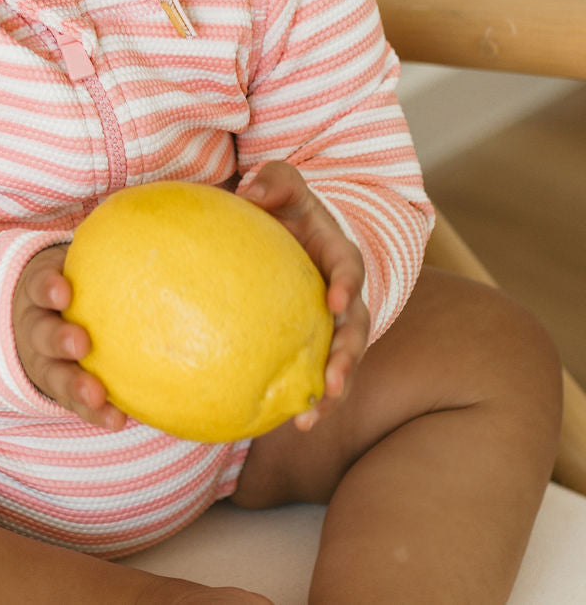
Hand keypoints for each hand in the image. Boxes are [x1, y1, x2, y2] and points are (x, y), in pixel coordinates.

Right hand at [12, 245, 127, 432]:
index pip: (40, 285)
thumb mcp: (78, 259)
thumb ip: (112, 241)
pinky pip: (75, 403)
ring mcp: (44, 362)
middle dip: (59, 339)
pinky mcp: (58, 388)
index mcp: (40, 291)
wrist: (34, 316)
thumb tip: (185, 206)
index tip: (64, 291)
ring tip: (96, 394)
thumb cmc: (73, 280)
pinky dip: (95, 413)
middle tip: (80, 342)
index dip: (49, 287)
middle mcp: (36, 327)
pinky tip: (119, 421)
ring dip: (75, 385)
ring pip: (54, 376)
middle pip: (42, 334)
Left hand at [243, 160, 369, 430]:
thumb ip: (274, 182)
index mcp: (338, 253)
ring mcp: (334, 322)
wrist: (291, 230)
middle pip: (355, 328)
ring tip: (311, 418)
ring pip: (343, 360)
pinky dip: (311, 397)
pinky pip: (318, 372)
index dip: (345, 284)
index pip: (348, 268)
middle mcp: (344, 293)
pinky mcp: (318, 342)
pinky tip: (290, 422)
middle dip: (348, 356)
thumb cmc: (286, 204)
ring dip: (333, 390)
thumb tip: (250, 191)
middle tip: (333, 380)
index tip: (335, 300)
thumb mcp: (284, 185)